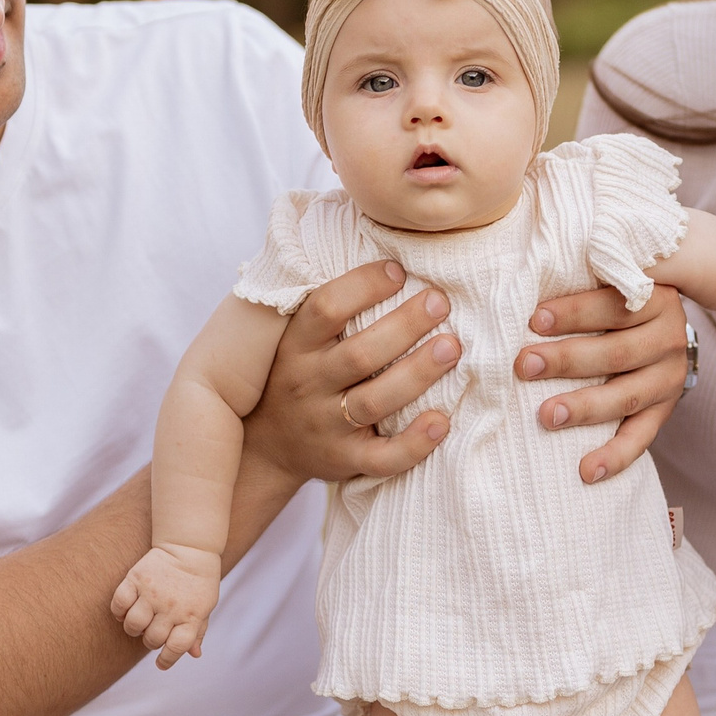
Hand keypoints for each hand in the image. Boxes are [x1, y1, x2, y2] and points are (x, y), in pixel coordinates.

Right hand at [111, 544, 222, 668]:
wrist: (190, 546)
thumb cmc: (199, 581)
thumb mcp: (206, 606)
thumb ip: (198, 631)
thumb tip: (194, 654)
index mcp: (191, 615)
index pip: (177, 647)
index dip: (167, 660)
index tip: (161, 664)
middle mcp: (171, 606)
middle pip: (152, 639)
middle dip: (150, 642)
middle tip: (152, 631)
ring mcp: (152, 592)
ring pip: (133, 625)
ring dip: (134, 629)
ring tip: (140, 621)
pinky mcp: (136, 578)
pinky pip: (119, 603)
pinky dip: (119, 612)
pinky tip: (127, 609)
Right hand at [245, 261, 458, 487]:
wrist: (263, 448)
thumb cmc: (294, 376)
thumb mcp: (292, 339)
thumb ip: (326, 306)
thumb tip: (382, 254)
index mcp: (295, 346)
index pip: (325, 310)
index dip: (362, 286)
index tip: (398, 270)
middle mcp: (307, 384)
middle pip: (359, 354)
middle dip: (404, 325)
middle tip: (440, 301)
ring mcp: (325, 425)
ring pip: (375, 401)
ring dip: (417, 373)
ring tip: (452, 347)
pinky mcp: (344, 460)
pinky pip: (382, 458)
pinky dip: (414, 443)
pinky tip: (442, 422)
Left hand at [514, 285, 690, 483]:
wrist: (662, 328)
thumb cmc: (615, 299)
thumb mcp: (610, 279)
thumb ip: (581, 275)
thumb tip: (523, 278)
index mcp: (656, 300)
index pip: (614, 305)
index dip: (574, 312)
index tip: (534, 319)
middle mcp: (669, 339)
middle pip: (617, 353)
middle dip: (567, 359)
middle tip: (524, 366)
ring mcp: (668, 380)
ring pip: (626, 397)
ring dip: (584, 408)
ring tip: (546, 416)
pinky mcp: (663, 412)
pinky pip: (640, 439)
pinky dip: (614, 457)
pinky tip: (586, 471)